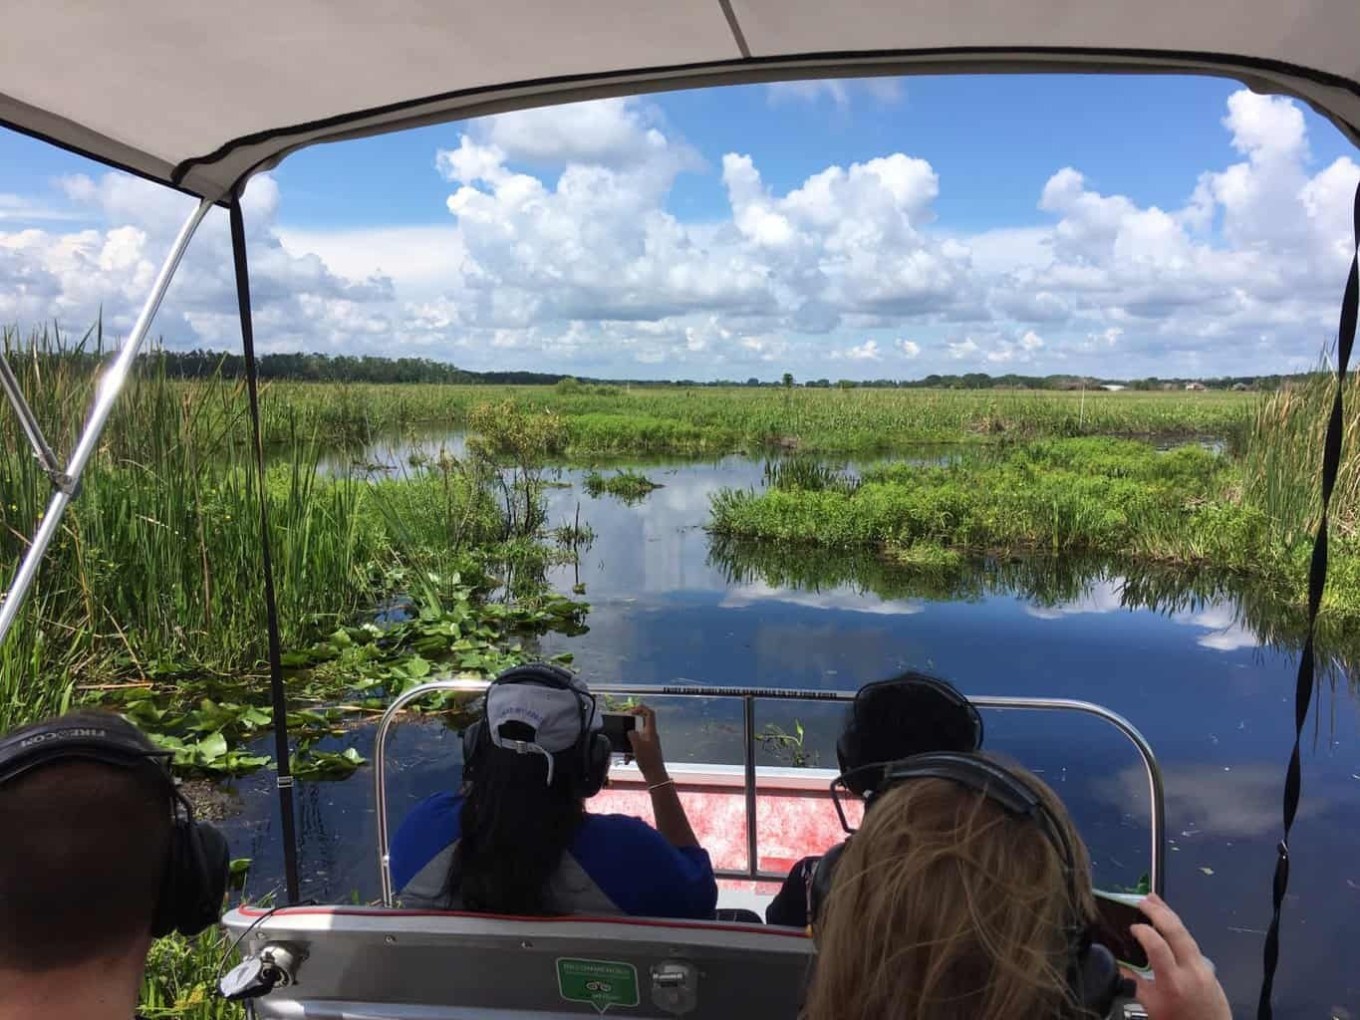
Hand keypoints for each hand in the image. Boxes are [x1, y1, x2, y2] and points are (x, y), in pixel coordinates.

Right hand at [627, 704, 667, 784]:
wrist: (655, 775)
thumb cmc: (648, 760)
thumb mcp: (637, 745)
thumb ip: (633, 734)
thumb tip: (630, 731)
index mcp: (651, 731)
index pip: (650, 713)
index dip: (641, 708)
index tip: (631, 711)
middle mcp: (652, 735)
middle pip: (643, 723)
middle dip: (632, 725)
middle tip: (624, 728)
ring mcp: (651, 743)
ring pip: (639, 736)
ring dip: (631, 740)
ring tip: (626, 750)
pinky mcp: (648, 751)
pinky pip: (638, 746)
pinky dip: (632, 750)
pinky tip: (628, 758)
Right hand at [1123, 893, 1230, 1019]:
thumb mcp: (1150, 1006)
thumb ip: (1132, 983)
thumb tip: (1115, 963)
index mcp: (1173, 983)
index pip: (1158, 946)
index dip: (1143, 931)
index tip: (1132, 926)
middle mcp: (1191, 971)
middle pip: (1176, 931)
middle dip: (1158, 911)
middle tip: (1141, 901)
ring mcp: (1203, 968)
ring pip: (1186, 933)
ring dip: (1169, 915)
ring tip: (1154, 901)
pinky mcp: (1209, 968)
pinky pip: (1192, 942)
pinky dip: (1178, 929)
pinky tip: (1169, 924)